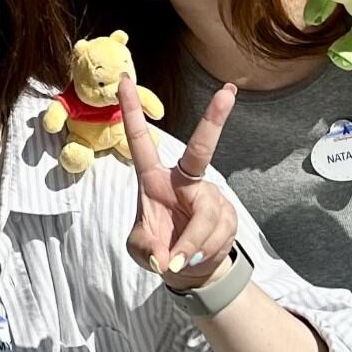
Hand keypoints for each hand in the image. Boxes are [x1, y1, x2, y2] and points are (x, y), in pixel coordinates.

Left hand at [117, 67, 241, 291]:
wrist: (188, 270)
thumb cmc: (158, 249)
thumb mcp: (143, 251)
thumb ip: (148, 250)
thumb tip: (165, 257)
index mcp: (154, 179)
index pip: (140, 140)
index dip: (132, 111)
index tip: (123, 81)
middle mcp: (184, 180)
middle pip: (201, 148)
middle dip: (215, 119)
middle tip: (228, 92)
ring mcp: (209, 195)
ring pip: (207, 216)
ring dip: (193, 245)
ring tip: (182, 259)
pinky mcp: (228, 213)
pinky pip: (218, 233)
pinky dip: (205, 252)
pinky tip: (198, 257)